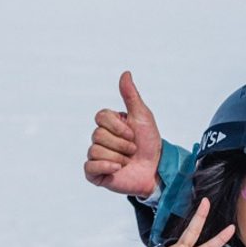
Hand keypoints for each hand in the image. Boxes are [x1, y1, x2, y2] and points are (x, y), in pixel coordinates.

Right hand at [83, 71, 162, 198]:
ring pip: (95, 151)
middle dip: (121, 144)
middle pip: (98, 135)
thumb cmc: (150, 142)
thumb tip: (125, 73)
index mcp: (109, 124)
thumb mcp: (142, 116)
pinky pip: (89, 167)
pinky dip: (105, 167)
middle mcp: (100, 138)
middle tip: (133, 149)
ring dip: (118, 157)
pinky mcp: (95, 173)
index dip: (118, 127)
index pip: (100, 117)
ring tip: (128, 161)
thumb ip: (131, 95)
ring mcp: (97, 156)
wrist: (156, 169)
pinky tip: (118, 169)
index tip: (132, 133)